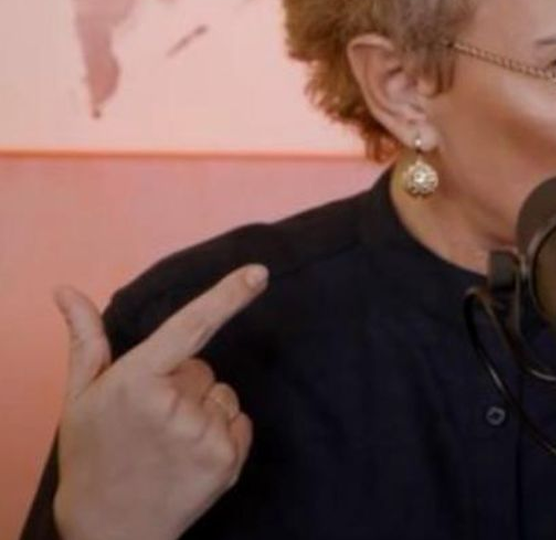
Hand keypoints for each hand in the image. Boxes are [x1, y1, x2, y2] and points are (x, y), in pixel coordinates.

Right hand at [51, 265, 268, 539]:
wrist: (109, 528)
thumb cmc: (93, 455)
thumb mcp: (81, 397)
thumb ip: (86, 340)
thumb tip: (66, 289)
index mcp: (135, 380)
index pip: (190, 327)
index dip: (227, 296)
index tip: (258, 272)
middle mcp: (173, 406)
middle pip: (204, 368)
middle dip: (183, 385)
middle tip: (150, 420)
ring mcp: (203, 434)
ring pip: (224, 395)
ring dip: (204, 411)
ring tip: (168, 442)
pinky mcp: (227, 459)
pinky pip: (240, 422)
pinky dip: (222, 434)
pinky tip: (189, 457)